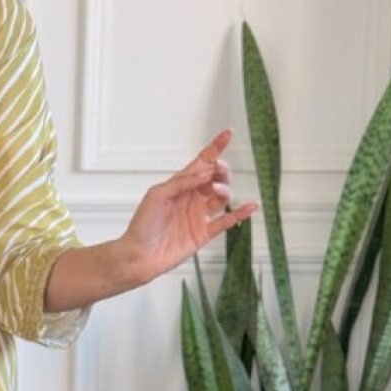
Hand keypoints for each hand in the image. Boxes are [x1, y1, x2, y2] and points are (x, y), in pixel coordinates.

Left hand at [119, 128, 258, 288]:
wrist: (139, 256)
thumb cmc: (142, 225)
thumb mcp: (157, 195)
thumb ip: (181, 182)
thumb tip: (204, 172)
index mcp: (180, 185)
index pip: (201, 162)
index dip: (215, 148)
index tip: (228, 134)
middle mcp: (192, 198)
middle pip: (216, 177)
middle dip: (221, 170)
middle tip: (218, 170)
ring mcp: (199, 215)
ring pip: (222, 196)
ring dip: (225, 189)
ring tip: (217, 190)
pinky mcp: (204, 233)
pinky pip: (227, 221)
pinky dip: (240, 213)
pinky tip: (251, 206)